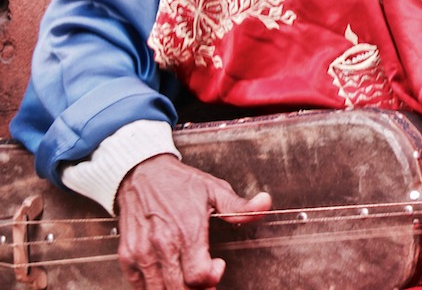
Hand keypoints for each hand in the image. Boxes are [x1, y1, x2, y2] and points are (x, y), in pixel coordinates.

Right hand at [115, 154, 271, 289]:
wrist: (141, 172)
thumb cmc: (179, 183)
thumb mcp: (215, 189)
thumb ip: (241, 206)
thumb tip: (265, 204)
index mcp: (187, 230)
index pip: (198, 275)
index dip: (212, 278)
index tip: (218, 267)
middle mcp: (162, 244)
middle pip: (180, 289)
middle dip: (197, 289)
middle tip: (205, 278)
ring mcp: (142, 252)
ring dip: (177, 289)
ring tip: (188, 278)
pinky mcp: (128, 256)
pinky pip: (139, 286)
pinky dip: (155, 287)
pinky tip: (169, 276)